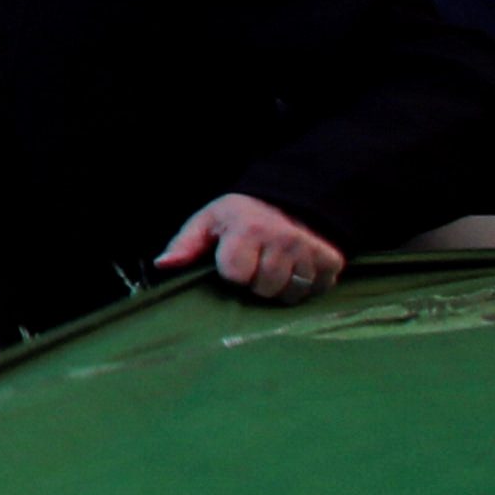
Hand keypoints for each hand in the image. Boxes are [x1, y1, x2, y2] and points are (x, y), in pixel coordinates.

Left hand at [159, 192, 345, 301]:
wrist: (291, 201)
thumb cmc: (240, 216)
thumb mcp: (208, 222)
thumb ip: (185, 245)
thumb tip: (162, 265)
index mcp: (249, 229)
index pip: (236, 276)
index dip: (231, 273)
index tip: (232, 262)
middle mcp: (284, 239)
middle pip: (265, 289)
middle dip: (256, 283)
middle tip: (256, 264)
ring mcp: (311, 251)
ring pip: (290, 294)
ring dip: (280, 288)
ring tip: (274, 267)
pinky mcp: (332, 261)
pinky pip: (315, 291)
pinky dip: (304, 287)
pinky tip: (295, 270)